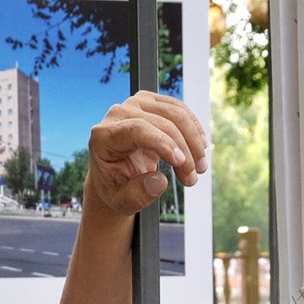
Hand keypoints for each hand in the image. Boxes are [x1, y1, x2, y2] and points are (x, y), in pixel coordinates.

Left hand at [82, 92, 207, 218]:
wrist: (114, 174)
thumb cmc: (115, 187)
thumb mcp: (121, 201)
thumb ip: (137, 195)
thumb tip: (160, 182)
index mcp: (104, 136)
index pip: (137, 129)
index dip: (163, 143)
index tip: (181, 162)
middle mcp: (118, 114)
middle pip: (161, 122)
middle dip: (184, 151)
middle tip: (193, 178)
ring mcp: (135, 104)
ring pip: (175, 113)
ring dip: (193, 141)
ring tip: (199, 168)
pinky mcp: (151, 102)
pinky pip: (180, 109)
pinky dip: (194, 129)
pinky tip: (200, 148)